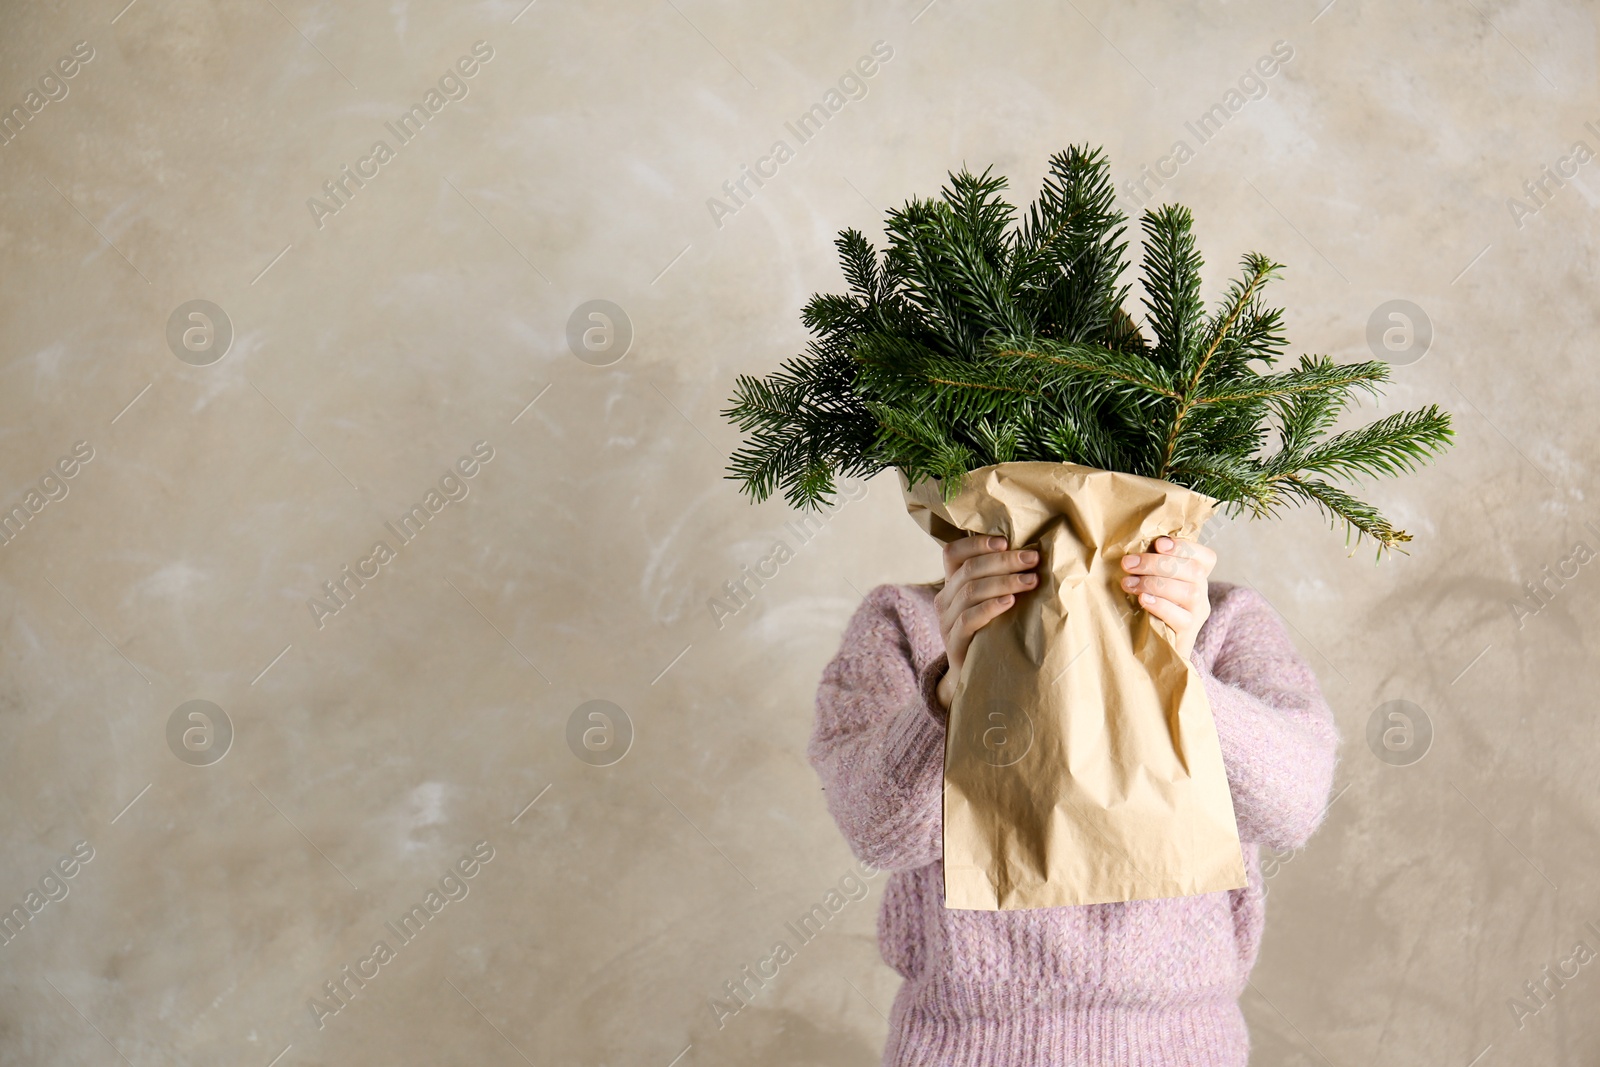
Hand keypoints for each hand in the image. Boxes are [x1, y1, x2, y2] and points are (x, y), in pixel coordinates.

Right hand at [932, 534, 1039, 712]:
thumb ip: (1001, 579)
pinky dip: (990, 607)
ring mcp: (946, 621)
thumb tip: (1036, 553)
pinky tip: (1010, 602)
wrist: (977, 676)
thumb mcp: (992, 602)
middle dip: (1003, 561)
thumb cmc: (993, 632)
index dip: (976, 543)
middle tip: (1032, 559)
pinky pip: (968, 618)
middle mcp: (944, 599)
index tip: (1006, 542)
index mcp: (951, 583)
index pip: (953, 553)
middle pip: (969, 570)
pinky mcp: (954, 643)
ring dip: (1003, 582)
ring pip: (970, 591)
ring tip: (1031, 581)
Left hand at [1120, 535, 1215, 658]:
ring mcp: (1198, 614)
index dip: (1185, 546)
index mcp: (1196, 576)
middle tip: (1128, 564)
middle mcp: (1202, 593)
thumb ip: (1151, 565)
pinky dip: (1160, 605)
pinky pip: (1181, 617)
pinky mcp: (1188, 634)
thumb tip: (1130, 545)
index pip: (1205, 557)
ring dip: (1155, 583)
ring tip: (1129, 584)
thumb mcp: (1152, 583)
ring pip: (1190, 592)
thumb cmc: (1147, 608)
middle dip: (1157, 563)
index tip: (1159, 543)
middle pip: (1193, 570)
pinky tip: (1143, 601)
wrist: (1154, 650)